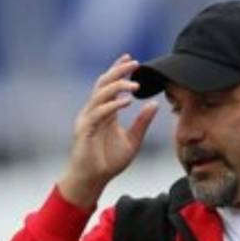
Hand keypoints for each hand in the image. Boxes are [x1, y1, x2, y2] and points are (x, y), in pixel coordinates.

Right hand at [58, 54, 158, 207]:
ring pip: (100, 94)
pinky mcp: (85, 130)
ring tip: (135, 85)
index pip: (110, 85)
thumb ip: (142, 122)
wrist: (92, 180)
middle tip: (134, 63)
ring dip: (117, 87)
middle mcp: (94, 111)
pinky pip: (99, 113)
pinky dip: (112, 105)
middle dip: (118, 71)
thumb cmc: (108, 163)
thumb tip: (154, 104)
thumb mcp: (132, 141)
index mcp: (104, 112)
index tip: (132, 60)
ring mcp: (87, 119)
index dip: (118, 70)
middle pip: (104, 83)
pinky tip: (126, 102)